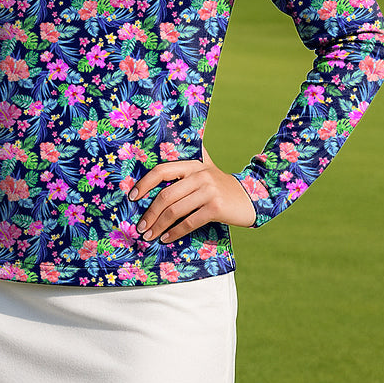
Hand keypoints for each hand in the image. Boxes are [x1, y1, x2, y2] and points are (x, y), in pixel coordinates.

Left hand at [129, 146, 255, 243]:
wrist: (251, 197)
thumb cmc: (221, 185)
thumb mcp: (206, 167)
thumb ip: (188, 161)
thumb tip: (166, 144)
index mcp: (192, 164)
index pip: (162, 170)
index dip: (144, 183)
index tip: (132, 196)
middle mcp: (199, 175)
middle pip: (166, 195)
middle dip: (150, 213)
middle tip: (140, 227)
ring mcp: (208, 191)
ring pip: (175, 210)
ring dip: (159, 225)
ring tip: (149, 235)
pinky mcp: (215, 208)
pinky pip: (189, 222)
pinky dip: (175, 232)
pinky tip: (166, 238)